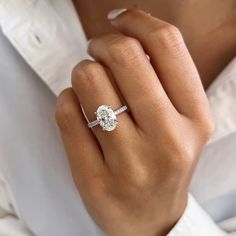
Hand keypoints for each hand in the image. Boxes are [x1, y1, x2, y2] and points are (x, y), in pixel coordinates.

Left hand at [55, 9, 212, 235]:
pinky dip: (68, 101)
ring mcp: (130, 162)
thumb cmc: (163, 165)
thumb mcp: (181, 122)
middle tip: (98, 52)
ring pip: (88, 79)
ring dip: (84, 74)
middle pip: (122, 55)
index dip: (137, 20)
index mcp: (194, 118)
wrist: (151, 219)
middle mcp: (167, 139)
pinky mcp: (94, 177)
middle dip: (101, 43)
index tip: (119, 19)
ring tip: (92, 90)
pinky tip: (80, 112)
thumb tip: (129, 33)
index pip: (166, 44)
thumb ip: (162, 77)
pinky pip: (66, 111)